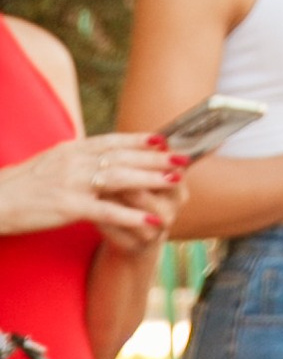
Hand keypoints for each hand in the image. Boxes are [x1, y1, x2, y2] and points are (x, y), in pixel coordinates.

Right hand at [0, 134, 180, 246]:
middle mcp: (72, 160)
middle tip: (182, 158)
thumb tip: (98, 159)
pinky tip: (152, 220)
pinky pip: (105, 210)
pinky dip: (131, 215)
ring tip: (176, 181)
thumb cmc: (23, 188)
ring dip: (150, 179)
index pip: (111, 141)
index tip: (163, 138)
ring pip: (118, 177)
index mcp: (70, 150)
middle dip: (155, 157)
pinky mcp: (67, 205)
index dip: (139, 139)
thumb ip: (76, 161)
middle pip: (121, 156)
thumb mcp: (51, 165)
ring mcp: (70, 182)